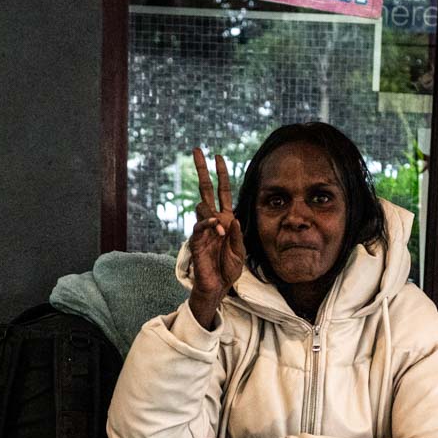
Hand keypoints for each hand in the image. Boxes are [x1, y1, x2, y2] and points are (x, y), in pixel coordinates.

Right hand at [187, 148, 245, 328]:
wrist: (218, 287)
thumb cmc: (228, 269)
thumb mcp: (240, 251)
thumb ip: (237, 234)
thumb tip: (231, 217)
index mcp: (225, 219)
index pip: (222, 191)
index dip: (221, 174)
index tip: (218, 156)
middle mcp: (213, 221)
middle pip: (205, 189)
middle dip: (201, 170)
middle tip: (197, 150)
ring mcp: (203, 230)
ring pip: (202, 208)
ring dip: (213, 215)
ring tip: (222, 231)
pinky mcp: (197, 242)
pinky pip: (199, 227)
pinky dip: (208, 225)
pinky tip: (216, 228)